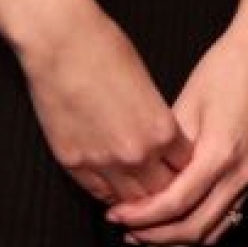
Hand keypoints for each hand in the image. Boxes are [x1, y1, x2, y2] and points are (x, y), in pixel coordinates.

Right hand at [15, 7, 192, 207]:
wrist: (62, 44)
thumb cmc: (107, 51)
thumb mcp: (148, 85)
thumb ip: (156, 119)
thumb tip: (159, 137)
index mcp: (161, 130)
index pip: (185, 167)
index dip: (184, 169)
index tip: (181, 168)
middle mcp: (135, 154)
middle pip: (162, 192)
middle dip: (165, 190)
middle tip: (163, 188)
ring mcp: (101, 162)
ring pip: (130, 201)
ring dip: (137, 200)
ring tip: (141, 198)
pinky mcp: (72, 163)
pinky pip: (97, 192)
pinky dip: (108, 195)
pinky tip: (113, 192)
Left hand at [105, 22, 247, 246]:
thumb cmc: (225, 70)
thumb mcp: (187, 105)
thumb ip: (168, 149)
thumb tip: (142, 179)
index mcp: (221, 154)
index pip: (176, 203)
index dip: (141, 216)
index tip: (114, 215)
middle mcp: (241, 174)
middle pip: (195, 228)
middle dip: (156, 236)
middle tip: (125, 229)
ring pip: (213, 231)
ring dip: (178, 239)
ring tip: (145, 233)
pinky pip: (226, 219)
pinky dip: (200, 230)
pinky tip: (177, 224)